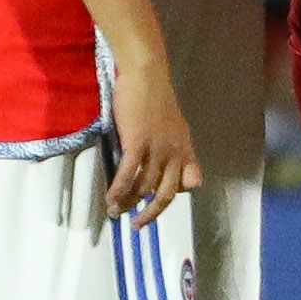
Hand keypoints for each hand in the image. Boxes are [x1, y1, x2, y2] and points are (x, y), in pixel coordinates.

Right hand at [102, 46, 198, 221]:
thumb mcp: (173, 124)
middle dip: (151, 213)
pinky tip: (109, 199)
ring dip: (127, 203)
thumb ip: (171, 145)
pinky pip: (128, 175)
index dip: (176, 194)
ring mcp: (157, 149)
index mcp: (185, 148)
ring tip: (114, 211)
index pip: (191, 182)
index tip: (157, 200)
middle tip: (137, 225)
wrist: (146, 74)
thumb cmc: (155, 96)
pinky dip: (118, 190)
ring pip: (143, 187)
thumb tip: (162, 163)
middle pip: (166, 194)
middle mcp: (175, 153)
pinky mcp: (138, 143)